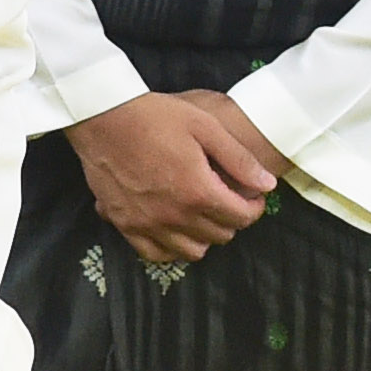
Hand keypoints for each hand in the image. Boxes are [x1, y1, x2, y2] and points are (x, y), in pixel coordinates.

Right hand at [70, 89, 275, 263]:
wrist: (103, 117)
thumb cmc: (154, 116)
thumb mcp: (204, 126)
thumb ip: (239, 159)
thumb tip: (267, 185)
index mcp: (199, 191)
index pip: (242, 217)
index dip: (254, 207)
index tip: (251, 196)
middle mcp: (175, 215)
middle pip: (220, 235)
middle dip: (232, 219)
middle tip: (228, 199)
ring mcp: (148, 223)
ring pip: (192, 251)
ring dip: (205, 236)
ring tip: (202, 214)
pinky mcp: (125, 224)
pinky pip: (156, 254)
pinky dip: (171, 247)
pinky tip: (174, 230)